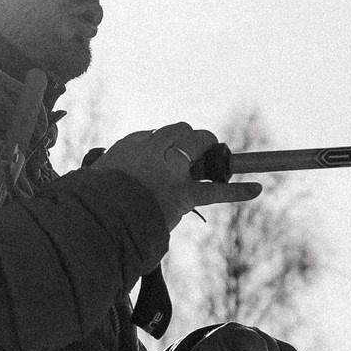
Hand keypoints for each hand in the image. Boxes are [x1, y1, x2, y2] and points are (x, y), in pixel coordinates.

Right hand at [93, 122, 259, 229]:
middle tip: (197, 155)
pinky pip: (215, 190)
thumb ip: (112, 172)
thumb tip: (115, 178)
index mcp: (131, 145)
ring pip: (199, 144)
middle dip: (193, 141)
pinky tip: (257, 189)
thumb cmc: (93, 204)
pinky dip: (238, 191)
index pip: (156, 135)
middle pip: (181, 131)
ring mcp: (170, 170)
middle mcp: (152, 150)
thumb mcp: (97, 180)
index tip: (167, 157)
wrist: (96, 219)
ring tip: (217, 162)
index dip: (166, 146)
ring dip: (210, 151)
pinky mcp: (183, 194)